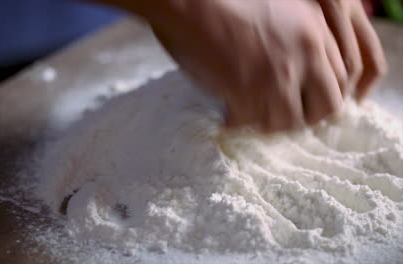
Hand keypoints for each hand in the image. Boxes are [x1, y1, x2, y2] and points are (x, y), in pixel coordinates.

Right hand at [146, 0, 384, 131]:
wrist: (190, 2)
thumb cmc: (227, 2)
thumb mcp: (280, 10)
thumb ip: (301, 39)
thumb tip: (303, 77)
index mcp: (315, 30)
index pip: (341, 78)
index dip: (323, 97)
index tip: (306, 104)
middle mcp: (305, 53)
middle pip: (327, 106)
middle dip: (306, 117)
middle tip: (284, 116)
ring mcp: (278, 74)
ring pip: (290, 122)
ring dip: (270, 123)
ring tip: (252, 115)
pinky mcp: (248, 91)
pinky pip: (250, 122)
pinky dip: (238, 121)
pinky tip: (228, 111)